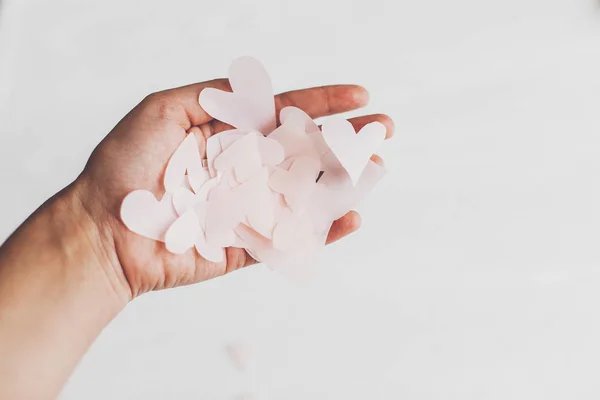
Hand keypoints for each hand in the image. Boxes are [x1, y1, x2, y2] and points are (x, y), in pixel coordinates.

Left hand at [74, 80, 393, 298]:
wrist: (104, 229)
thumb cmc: (126, 166)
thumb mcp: (164, 110)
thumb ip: (212, 95)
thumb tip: (260, 87)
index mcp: (230, 136)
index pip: (285, 114)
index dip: (322, 105)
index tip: (359, 98)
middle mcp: (246, 170)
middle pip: (305, 153)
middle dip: (345, 141)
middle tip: (384, 132)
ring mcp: (250, 208)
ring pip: (306, 194)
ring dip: (345, 182)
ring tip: (377, 170)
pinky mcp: (247, 245)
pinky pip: (291, 239)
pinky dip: (323, 232)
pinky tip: (351, 218)